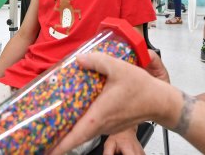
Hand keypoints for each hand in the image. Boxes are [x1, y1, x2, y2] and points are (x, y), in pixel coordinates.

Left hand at [50, 52, 171, 154]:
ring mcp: (107, 127)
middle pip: (76, 136)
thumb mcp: (119, 68)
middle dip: (60, 137)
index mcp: (98, 116)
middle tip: (44, 134)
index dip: (59, 146)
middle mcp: (101, 125)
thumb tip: (79, 59)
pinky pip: (93, 126)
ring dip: (71, 130)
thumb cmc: (141, 88)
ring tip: (56, 123)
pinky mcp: (113, 124)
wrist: (161, 101)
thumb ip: (98, 61)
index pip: (75, 137)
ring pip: (84, 131)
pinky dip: (82, 123)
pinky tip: (78, 111)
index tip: (46, 151)